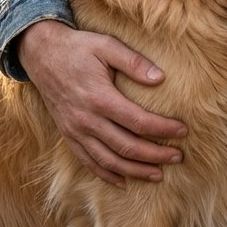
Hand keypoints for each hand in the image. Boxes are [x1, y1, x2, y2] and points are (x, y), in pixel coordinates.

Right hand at [16, 20, 187, 185]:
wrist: (43, 54)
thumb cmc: (79, 47)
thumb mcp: (107, 45)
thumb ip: (134, 62)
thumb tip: (160, 78)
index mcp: (100, 97)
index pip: (138, 121)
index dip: (163, 129)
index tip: (183, 131)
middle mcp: (87, 120)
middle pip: (126, 146)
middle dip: (155, 155)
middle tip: (178, 157)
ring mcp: (75, 131)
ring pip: (109, 161)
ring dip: (135, 171)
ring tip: (158, 175)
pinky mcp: (68, 135)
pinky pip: (88, 162)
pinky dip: (106, 175)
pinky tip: (123, 181)